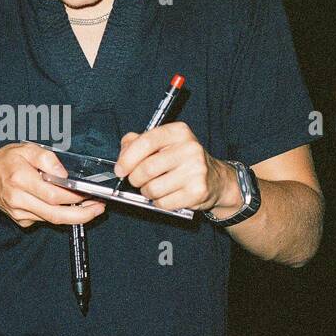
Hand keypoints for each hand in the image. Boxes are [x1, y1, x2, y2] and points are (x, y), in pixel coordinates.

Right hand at [0, 142, 106, 229]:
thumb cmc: (4, 162)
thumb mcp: (24, 149)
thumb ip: (46, 158)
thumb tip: (64, 173)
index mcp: (20, 179)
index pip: (53, 194)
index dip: (75, 197)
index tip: (92, 194)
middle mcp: (18, 199)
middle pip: (55, 214)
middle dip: (82, 214)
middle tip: (99, 209)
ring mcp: (20, 213)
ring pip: (52, 219)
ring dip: (75, 216)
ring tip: (91, 206)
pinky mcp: (21, 220)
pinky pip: (45, 219)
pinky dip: (60, 214)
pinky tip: (69, 206)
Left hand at [113, 123, 239, 215]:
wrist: (215, 179)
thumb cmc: (182, 160)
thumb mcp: (163, 143)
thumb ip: (138, 142)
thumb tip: (122, 155)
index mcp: (179, 132)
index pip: (146, 142)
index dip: (127, 158)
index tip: (120, 169)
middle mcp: (190, 148)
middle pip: (146, 169)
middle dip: (134, 179)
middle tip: (137, 180)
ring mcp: (196, 170)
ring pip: (152, 189)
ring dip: (147, 192)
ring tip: (155, 187)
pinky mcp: (197, 191)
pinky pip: (163, 203)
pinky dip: (159, 202)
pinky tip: (168, 195)